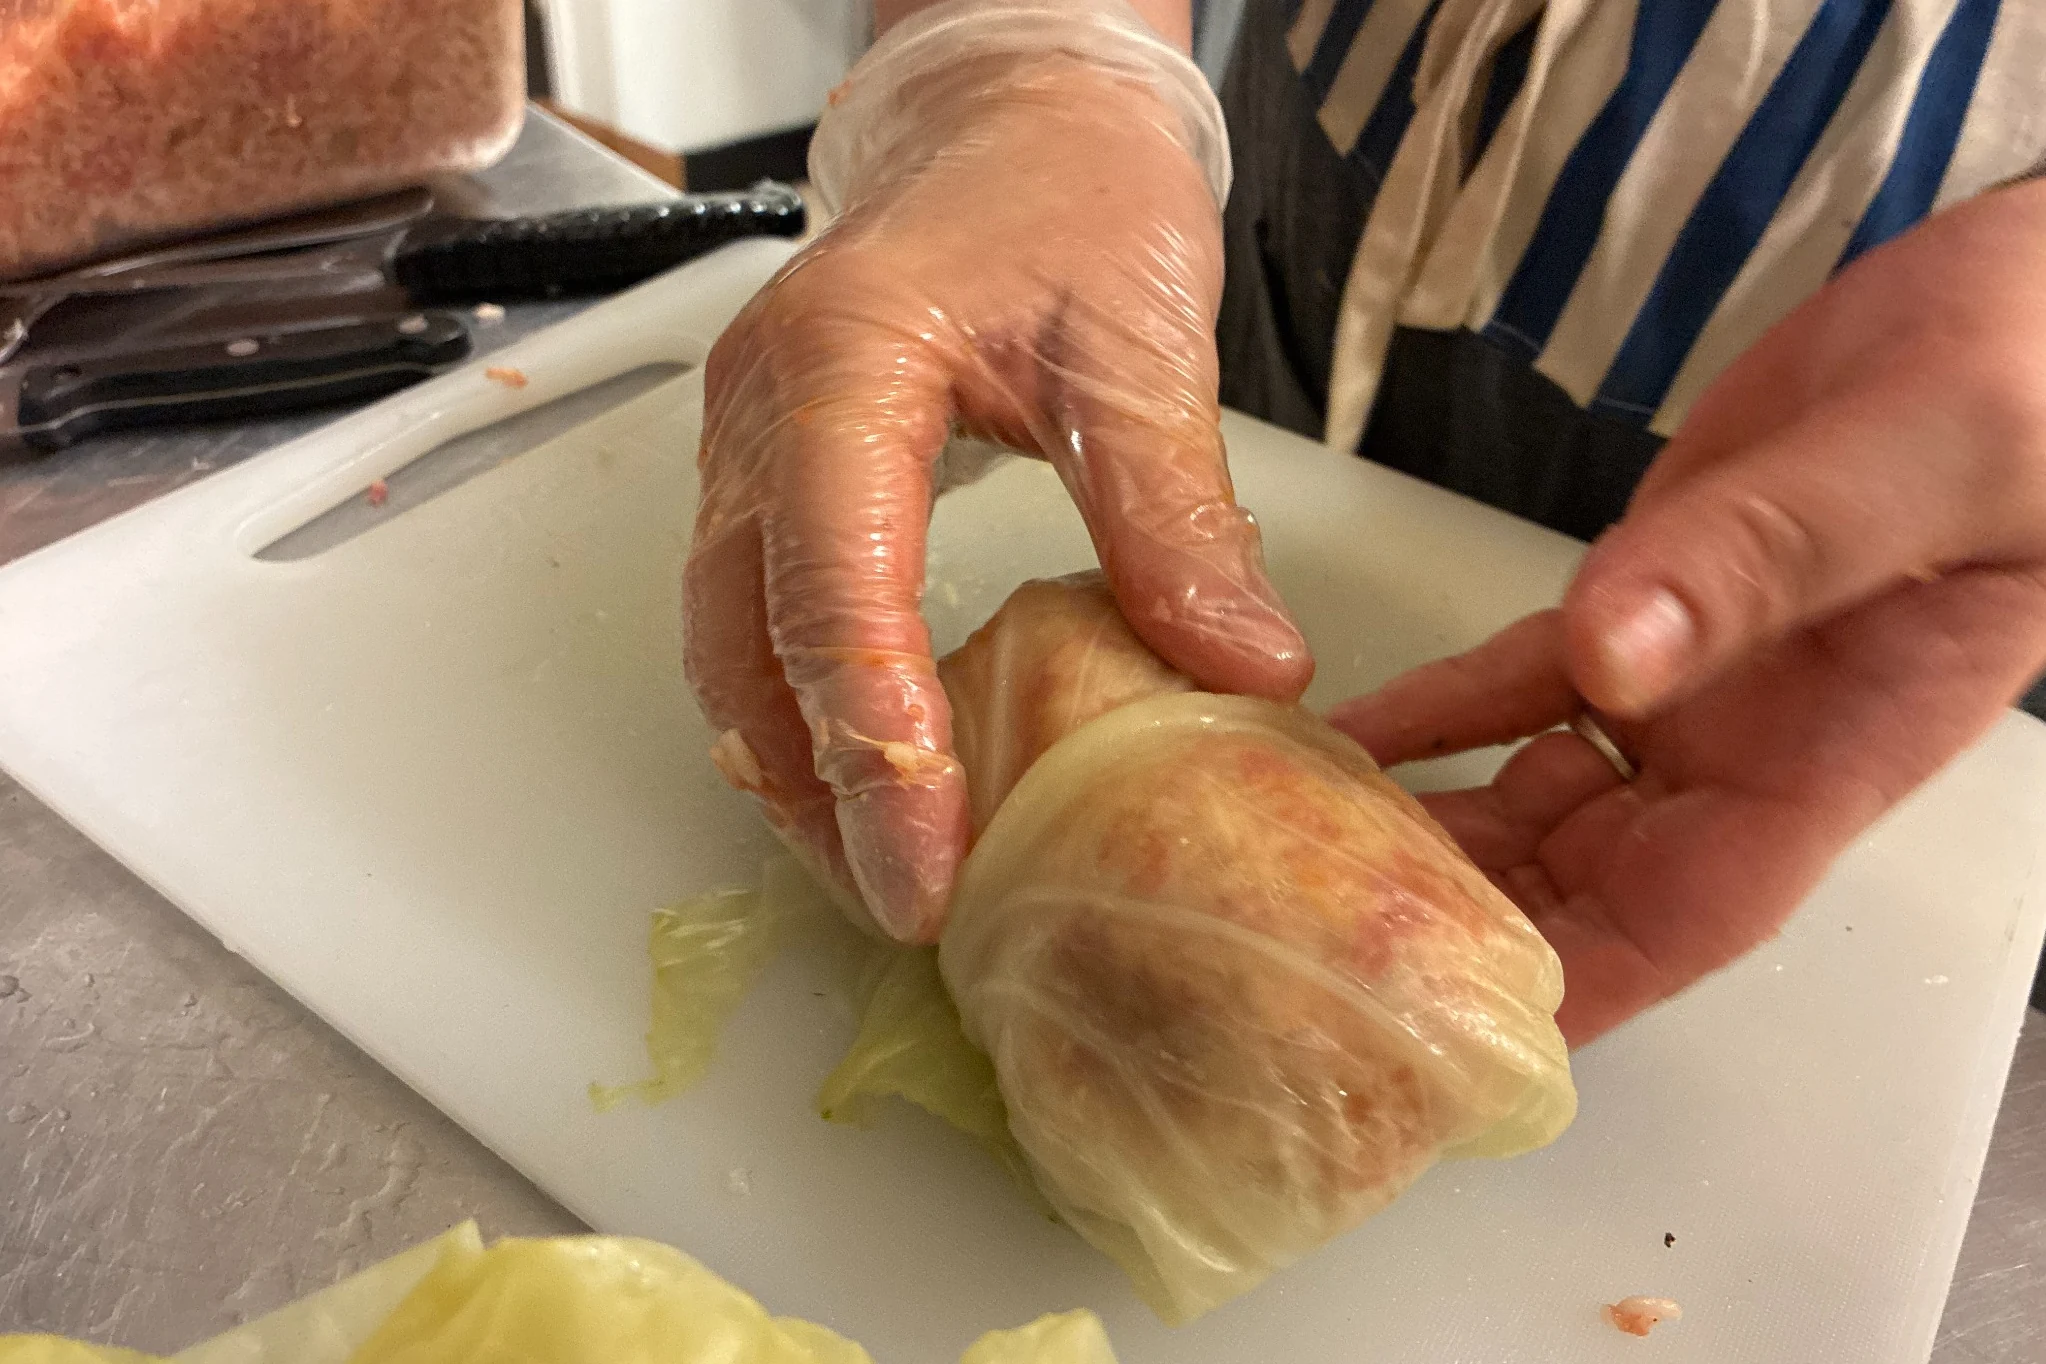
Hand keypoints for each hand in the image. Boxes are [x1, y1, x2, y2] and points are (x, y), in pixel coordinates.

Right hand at [685, 40, 1309, 942]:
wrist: (1014, 120)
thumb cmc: (1071, 194)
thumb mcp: (1142, 342)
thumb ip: (1176, 510)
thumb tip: (1242, 669)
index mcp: (842, 364)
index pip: (832, 589)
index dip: (874, 748)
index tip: (922, 870)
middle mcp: (762, 412)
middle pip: (746, 642)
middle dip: (815, 788)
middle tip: (906, 899)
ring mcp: (748, 442)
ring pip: (726, 642)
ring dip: (792, 763)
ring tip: (884, 861)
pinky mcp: (769, 469)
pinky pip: (751, 612)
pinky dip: (798, 704)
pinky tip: (872, 764)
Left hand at [1331, 179, 2045, 1045]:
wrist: (2035, 298)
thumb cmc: (2035, 382)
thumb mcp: (1929, 462)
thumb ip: (1773, 556)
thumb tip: (1610, 658)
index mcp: (1826, 758)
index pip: (1675, 922)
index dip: (1558, 994)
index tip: (1429, 1037)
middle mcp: (1746, 748)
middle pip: (1574, 884)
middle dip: (1446, 922)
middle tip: (1294, 932)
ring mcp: (1693, 678)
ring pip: (1534, 796)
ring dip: (1422, 826)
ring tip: (1279, 844)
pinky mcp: (1651, 594)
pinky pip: (1522, 685)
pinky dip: (1435, 714)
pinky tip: (1337, 733)